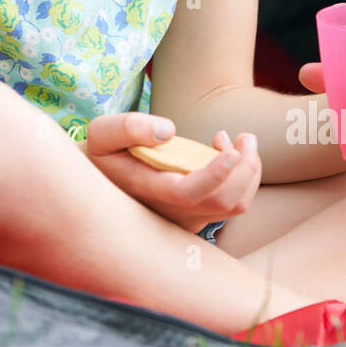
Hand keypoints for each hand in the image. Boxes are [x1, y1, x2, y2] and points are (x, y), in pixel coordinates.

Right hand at [84, 111, 261, 232]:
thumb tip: (168, 131)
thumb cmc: (101, 154)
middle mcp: (171, 213)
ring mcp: (187, 219)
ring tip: (232, 139)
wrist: (98, 187)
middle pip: (226, 202)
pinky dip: (239, 177)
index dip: (216, 174)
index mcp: (148, 190)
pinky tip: (222, 151)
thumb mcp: (102, 132)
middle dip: (246, 166)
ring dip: (246, 170)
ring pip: (235, 205)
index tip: (231, 150)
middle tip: (245, 136)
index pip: (189, 194)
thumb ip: (129, 127)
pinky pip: (231, 204)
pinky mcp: (197, 217)